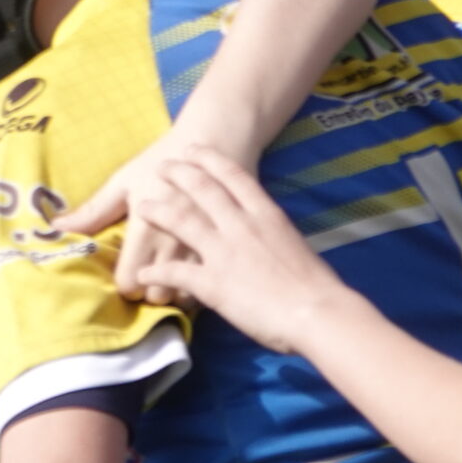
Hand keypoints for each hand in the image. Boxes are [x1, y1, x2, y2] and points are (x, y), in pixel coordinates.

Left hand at [52, 128, 228, 304]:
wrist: (216, 141)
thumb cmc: (162, 161)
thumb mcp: (124, 182)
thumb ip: (93, 212)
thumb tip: (56, 228)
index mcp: (147, 228)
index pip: (130, 282)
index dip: (124, 284)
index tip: (124, 274)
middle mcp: (176, 244)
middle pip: (157, 296)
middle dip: (149, 291)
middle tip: (147, 276)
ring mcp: (206, 247)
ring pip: (187, 296)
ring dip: (176, 290)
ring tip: (170, 275)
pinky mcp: (229, 245)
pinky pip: (213, 281)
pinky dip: (201, 282)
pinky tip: (194, 271)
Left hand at [123, 148, 351, 354]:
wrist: (319, 313)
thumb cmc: (316, 286)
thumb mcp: (294, 245)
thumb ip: (272, 235)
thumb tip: (264, 237)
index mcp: (268, 216)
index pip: (236, 177)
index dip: (211, 161)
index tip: (194, 149)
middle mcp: (242, 226)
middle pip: (203, 190)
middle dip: (179, 174)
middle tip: (162, 166)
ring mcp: (225, 252)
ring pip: (182, 222)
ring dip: (159, 213)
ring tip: (142, 208)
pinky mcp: (212, 282)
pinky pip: (175, 273)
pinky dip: (155, 272)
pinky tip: (143, 274)